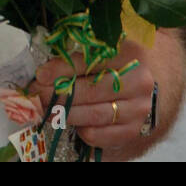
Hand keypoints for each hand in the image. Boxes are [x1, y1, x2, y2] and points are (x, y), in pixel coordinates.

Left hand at [27, 40, 156, 153]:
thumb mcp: (102, 50)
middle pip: (90, 91)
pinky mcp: (133, 130)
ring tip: (46, 109)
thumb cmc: (116, 62)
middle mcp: (139, 83)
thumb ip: (77, 56)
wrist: (149, 81)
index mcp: (129, 54)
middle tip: (37, 95)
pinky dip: (80, 130)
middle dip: (58, 94)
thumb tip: (43, 73)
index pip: (89, 62)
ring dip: (64, 113)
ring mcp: (139, 108)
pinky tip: (72, 121)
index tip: (40, 75)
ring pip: (93, 115)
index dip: (61, 69)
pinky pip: (99, 135)